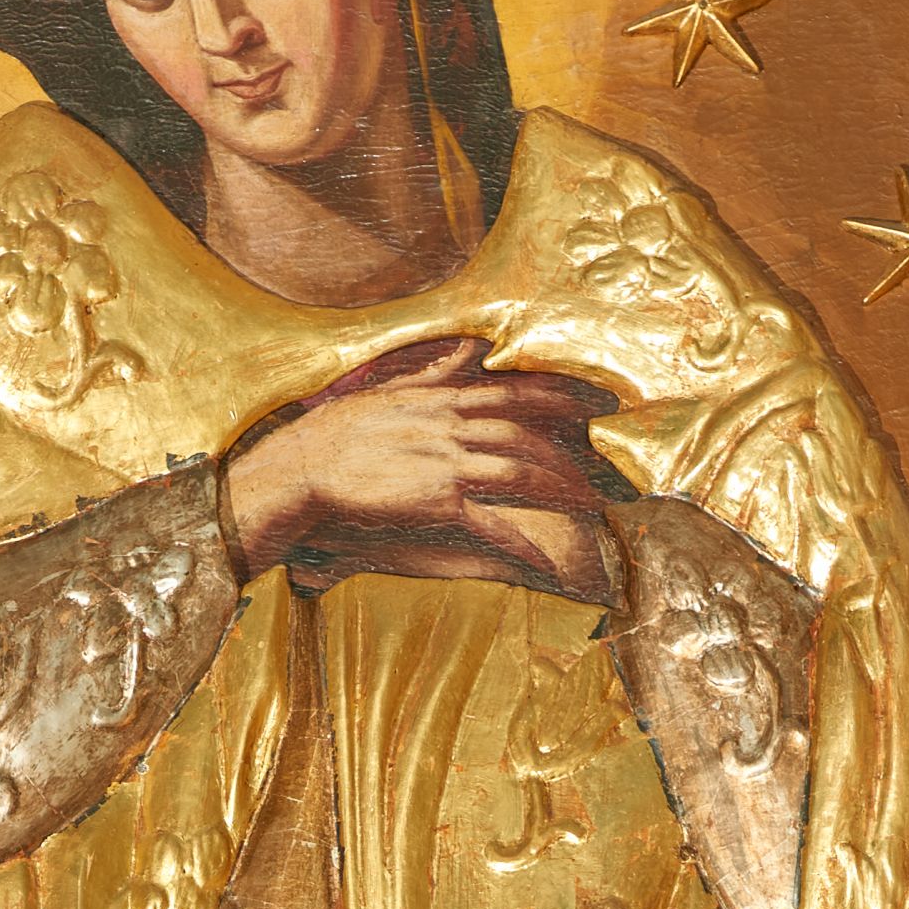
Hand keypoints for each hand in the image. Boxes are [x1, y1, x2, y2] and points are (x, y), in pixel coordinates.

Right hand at [222, 341, 618, 596]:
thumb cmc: (335, 434)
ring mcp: (446, 464)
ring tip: (592, 505)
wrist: (301, 470)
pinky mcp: (435, 503)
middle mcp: (451, 426)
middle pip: (527, 436)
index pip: (515, 391)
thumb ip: (435, 373)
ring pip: (520, 472)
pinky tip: (547, 560)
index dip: (565, 394)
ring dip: (561, 489)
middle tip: (607, 467)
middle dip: (572, 452)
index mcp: (441, 400)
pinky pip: (491, 524)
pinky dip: (522, 542)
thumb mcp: (387, 391)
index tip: (602, 399)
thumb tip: (468, 348)